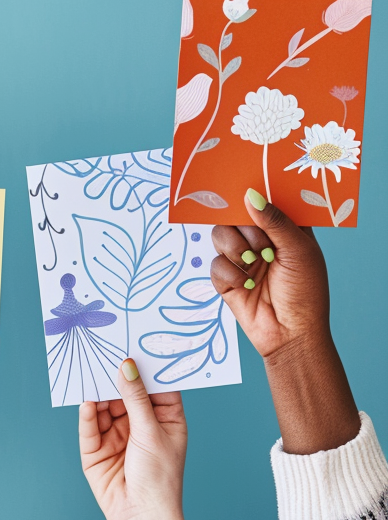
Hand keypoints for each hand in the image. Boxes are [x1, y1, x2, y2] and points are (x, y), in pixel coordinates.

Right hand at [78, 360, 213, 519]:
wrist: (141, 516)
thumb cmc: (160, 476)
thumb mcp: (152, 430)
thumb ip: (135, 397)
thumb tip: (126, 364)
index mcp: (164, 417)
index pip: (154, 383)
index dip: (145, 363)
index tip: (136, 337)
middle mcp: (139, 422)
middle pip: (124, 390)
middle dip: (114, 372)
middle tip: (105, 345)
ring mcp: (115, 434)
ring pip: (103, 404)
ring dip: (97, 388)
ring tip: (90, 366)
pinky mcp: (94, 448)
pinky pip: (88, 424)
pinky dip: (87, 410)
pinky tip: (86, 397)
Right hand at [209, 189, 329, 359]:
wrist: (290, 334)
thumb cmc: (305, 292)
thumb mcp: (298, 250)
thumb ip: (274, 221)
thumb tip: (251, 195)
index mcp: (285, 228)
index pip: (265, 200)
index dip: (255, 192)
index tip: (246, 186)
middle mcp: (262, 239)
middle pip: (236, 214)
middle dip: (245, 227)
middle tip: (262, 245)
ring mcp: (242, 258)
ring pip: (220, 235)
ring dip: (235, 248)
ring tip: (253, 263)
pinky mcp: (226, 278)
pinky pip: (214, 263)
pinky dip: (230, 273)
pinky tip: (247, 284)